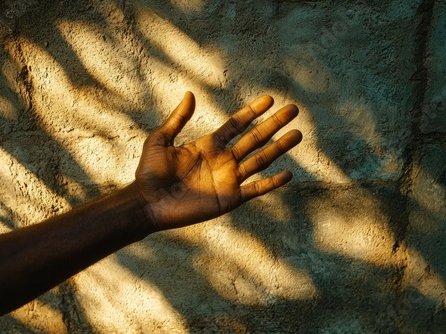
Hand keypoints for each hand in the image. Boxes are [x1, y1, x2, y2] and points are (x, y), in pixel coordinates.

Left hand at [132, 92, 301, 229]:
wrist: (147, 203)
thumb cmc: (150, 173)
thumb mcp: (161, 140)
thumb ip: (177, 119)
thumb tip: (190, 94)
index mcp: (209, 145)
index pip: (237, 124)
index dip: (253, 111)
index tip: (270, 99)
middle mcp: (223, 160)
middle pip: (255, 138)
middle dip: (274, 124)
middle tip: (294, 110)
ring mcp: (228, 179)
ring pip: (260, 160)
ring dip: (279, 148)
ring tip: (297, 134)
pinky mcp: (229, 199)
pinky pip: (255, 190)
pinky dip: (271, 183)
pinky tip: (287, 174)